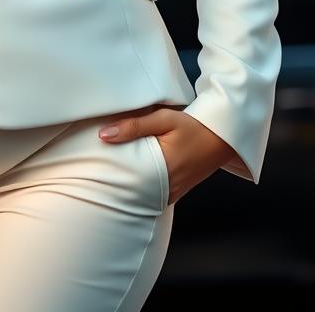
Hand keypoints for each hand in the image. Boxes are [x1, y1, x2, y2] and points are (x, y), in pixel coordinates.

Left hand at [96, 104, 235, 204]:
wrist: (223, 136)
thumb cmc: (193, 126)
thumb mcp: (164, 119)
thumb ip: (134, 126)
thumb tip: (103, 135)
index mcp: (163, 170)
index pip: (126, 181)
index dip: (107, 175)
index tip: (91, 167)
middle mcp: (167, 188)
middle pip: (131, 191)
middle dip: (113, 182)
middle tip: (93, 172)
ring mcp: (172, 193)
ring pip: (141, 194)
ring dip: (127, 184)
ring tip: (107, 173)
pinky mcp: (175, 192)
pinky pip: (152, 194)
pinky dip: (140, 186)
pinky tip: (129, 176)